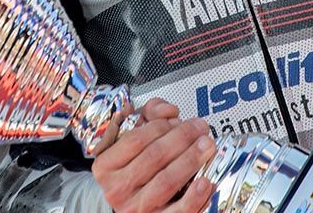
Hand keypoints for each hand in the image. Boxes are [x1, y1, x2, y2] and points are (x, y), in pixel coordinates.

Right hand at [92, 97, 217, 212]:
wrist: (128, 205)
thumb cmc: (132, 168)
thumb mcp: (130, 138)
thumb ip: (148, 117)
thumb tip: (168, 110)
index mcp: (106, 166)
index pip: (135, 140)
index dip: (160, 126)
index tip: (178, 119)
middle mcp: (118, 188)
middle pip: (154, 157)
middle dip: (182, 138)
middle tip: (200, 128)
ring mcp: (136, 208)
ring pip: (167, 181)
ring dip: (191, 160)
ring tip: (207, 146)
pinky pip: (178, 211)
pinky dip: (194, 196)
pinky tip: (205, 181)